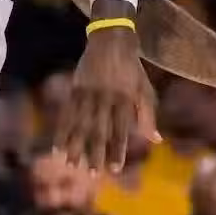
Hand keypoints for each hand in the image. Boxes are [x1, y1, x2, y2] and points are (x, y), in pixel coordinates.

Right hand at [59, 27, 158, 171]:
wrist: (112, 39)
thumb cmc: (132, 69)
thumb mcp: (144, 89)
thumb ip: (148, 116)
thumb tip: (157, 140)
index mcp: (126, 99)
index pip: (121, 130)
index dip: (118, 150)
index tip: (115, 169)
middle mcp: (106, 97)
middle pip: (100, 130)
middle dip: (96, 153)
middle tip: (93, 175)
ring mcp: (89, 93)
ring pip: (81, 124)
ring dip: (76, 146)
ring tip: (72, 166)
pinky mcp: (76, 89)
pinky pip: (67, 114)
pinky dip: (62, 132)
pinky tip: (58, 148)